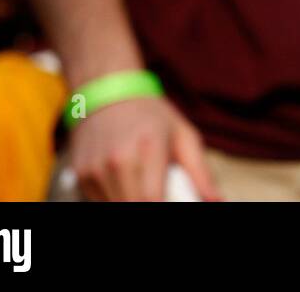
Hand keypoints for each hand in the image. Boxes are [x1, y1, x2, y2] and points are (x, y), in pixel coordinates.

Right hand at [70, 93, 221, 201]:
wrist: (109, 91)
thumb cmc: (152, 116)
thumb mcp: (183, 136)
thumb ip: (201, 173)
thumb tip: (219, 201)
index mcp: (149, 148)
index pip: (152, 200)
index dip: (163, 209)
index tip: (173, 203)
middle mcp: (118, 160)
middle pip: (132, 207)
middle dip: (149, 205)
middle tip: (161, 194)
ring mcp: (95, 168)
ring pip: (113, 207)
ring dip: (130, 203)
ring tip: (143, 185)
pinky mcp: (80, 174)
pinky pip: (98, 202)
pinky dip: (114, 199)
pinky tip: (124, 184)